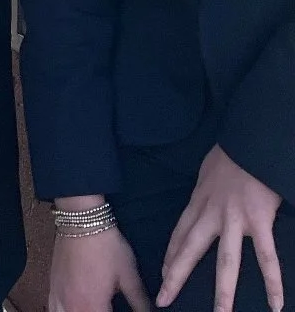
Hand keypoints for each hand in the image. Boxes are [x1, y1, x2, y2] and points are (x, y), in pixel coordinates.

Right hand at [50, 211, 151, 311]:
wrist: (81, 221)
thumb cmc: (106, 247)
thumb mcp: (129, 275)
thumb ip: (139, 301)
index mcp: (92, 307)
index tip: (123, 310)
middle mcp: (71, 306)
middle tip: (109, 306)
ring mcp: (58, 296)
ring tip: (92, 308)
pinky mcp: (52, 286)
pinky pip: (53, 309)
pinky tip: (74, 307)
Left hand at [159, 145, 284, 311]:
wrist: (249, 143)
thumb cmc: (232, 155)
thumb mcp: (207, 173)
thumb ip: (206, 192)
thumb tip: (206, 198)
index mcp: (198, 203)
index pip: (179, 235)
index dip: (171, 256)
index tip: (162, 274)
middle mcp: (211, 215)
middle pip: (190, 251)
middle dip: (175, 277)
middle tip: (163, 299)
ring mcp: (234, 221)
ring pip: (226, 262)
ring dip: (223, 291)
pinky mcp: (259, 222)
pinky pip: (266, 257)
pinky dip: (272, 282)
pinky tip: (275, 303)